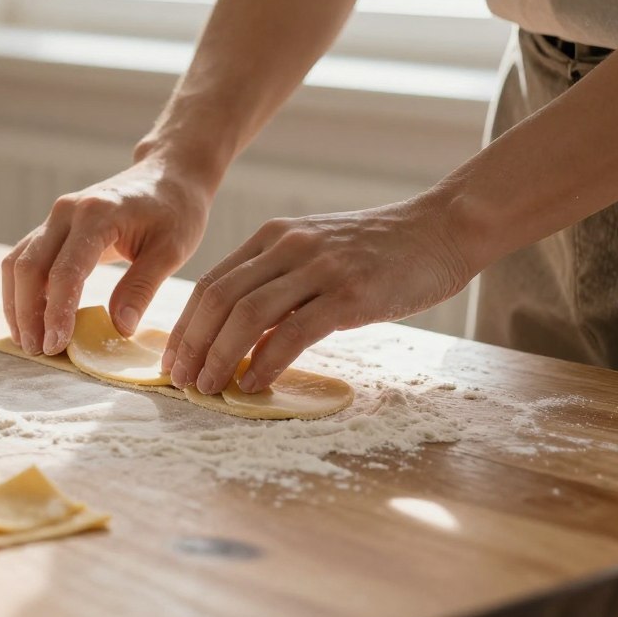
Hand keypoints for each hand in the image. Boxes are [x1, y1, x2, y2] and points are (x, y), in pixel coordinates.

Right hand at [1, 154, 211, 355]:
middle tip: (38, 351)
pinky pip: (24, 258)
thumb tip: (119, 329)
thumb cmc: (175, 211)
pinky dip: (21, 290)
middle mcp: (66, 212)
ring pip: (17, 262)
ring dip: (17, 304)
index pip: (64, 271)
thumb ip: (142, 287)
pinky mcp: (52, 227)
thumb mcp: (171, 250)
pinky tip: (30, 318)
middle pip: (27, 266)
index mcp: (97, 215)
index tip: (57, 345)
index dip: (57, 312)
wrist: (168, 174)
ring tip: (29, 341)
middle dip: (27, 313)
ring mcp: (55, 217)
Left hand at [163, 196, 473, 393]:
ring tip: (210, 387)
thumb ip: (279, 284)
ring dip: (220, 357)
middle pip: (218, 299)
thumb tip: (243, 339)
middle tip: (183, 382)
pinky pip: (293, 332)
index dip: (186, 326)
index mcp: (273, 237)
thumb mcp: (316, 253)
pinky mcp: (351, 294)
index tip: (174, 361)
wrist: (443, 228)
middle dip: (193, 345)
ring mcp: (319, 268)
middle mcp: (289, 247)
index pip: (211, 284)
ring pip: (247, 316)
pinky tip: (255, 384)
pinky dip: (267, 362)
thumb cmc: (380, 250)